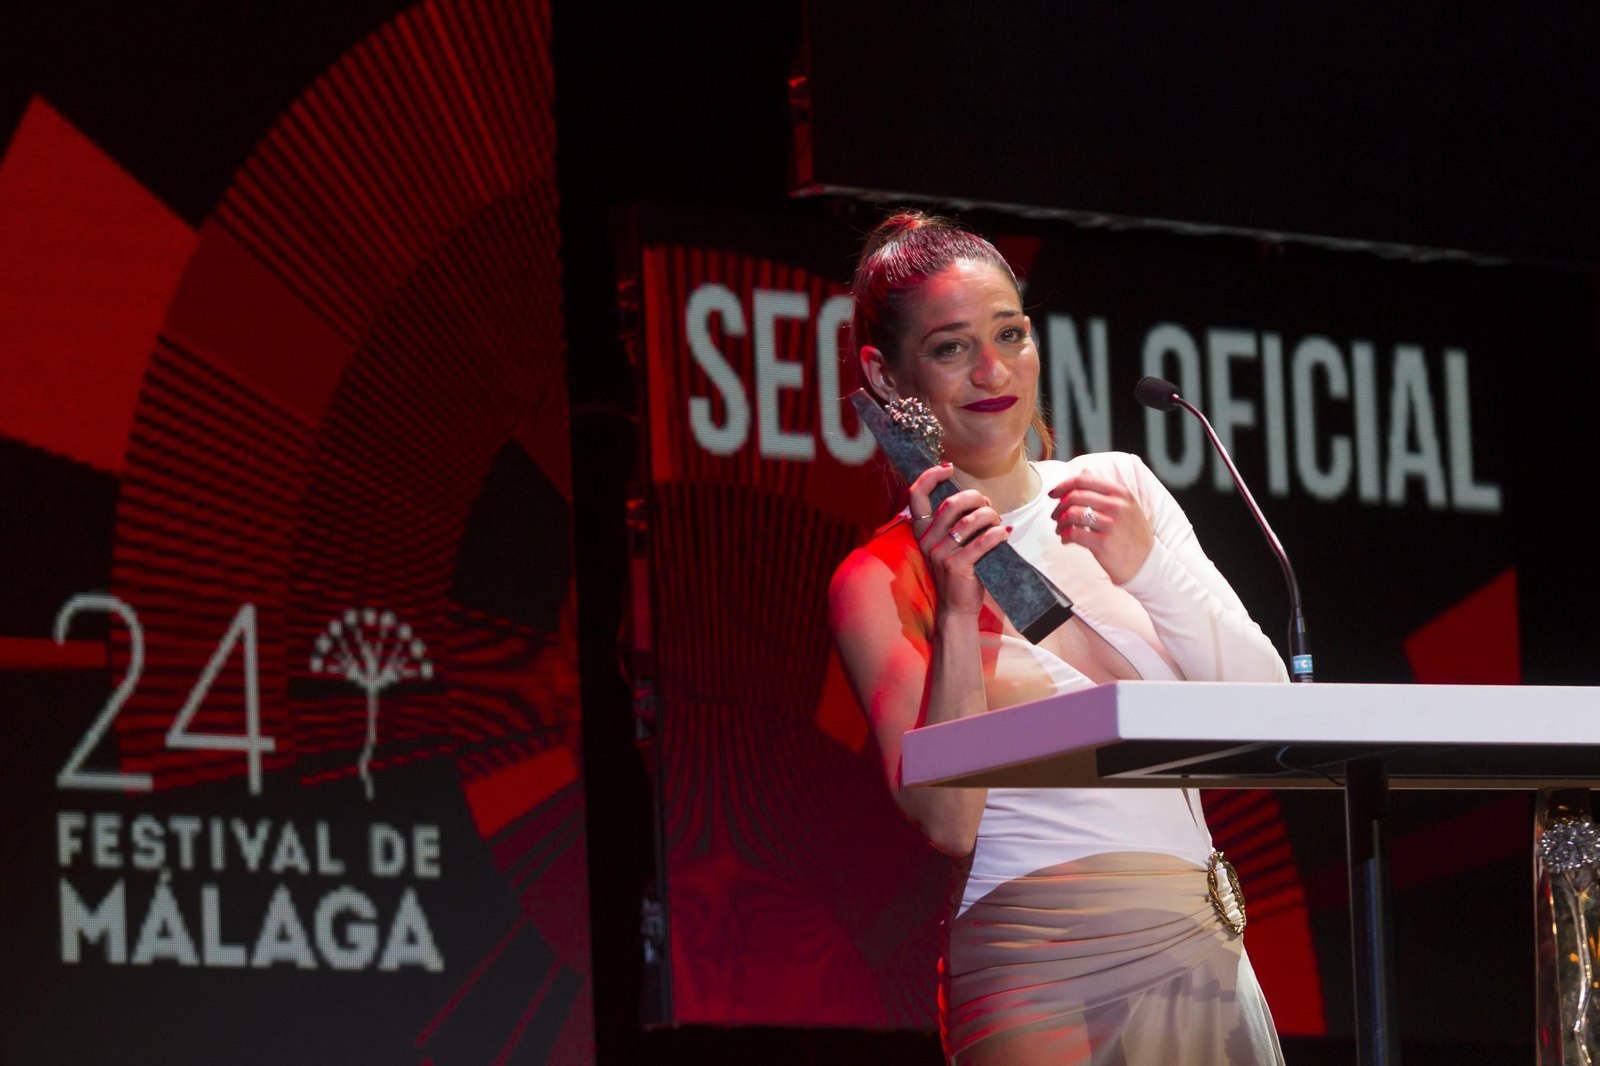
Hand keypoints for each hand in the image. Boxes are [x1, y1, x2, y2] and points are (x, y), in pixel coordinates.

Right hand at [907, 464, 1008, 619]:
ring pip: (971, 520)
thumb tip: (978, 498)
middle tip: (989, 508)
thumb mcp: (949, 544)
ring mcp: (940, 554)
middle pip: (952, 503)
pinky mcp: (956, 566)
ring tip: (998, 525)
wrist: (957, 608)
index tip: (949, 467)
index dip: (931, 476)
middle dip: (977, 498)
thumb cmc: (960, 571)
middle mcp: (927, 540)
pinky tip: (1003, 537)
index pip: (916, 494)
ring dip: (992, 517)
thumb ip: (955, 521)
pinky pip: (983, 540)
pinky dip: (998, 534)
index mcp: (922, 531)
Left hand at [1048, 474, 1153, 583]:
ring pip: (1072, 515)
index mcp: (1121, 493)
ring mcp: (1110, 525)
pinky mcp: (1103, 543)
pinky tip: (1066, 539)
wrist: (1146, 563)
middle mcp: (1117, 506)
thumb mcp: (1126, 506)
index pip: (1084, 481)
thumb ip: (1104, 490)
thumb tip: (1083, 472)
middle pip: (1075, 497)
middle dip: (1059, 506)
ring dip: (1060, 522)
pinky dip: (1065, 536)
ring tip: (1060, 529)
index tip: (1053, 493)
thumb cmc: (1132, 534)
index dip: (1063, 485)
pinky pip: (1074, 534)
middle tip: (1055, 515)